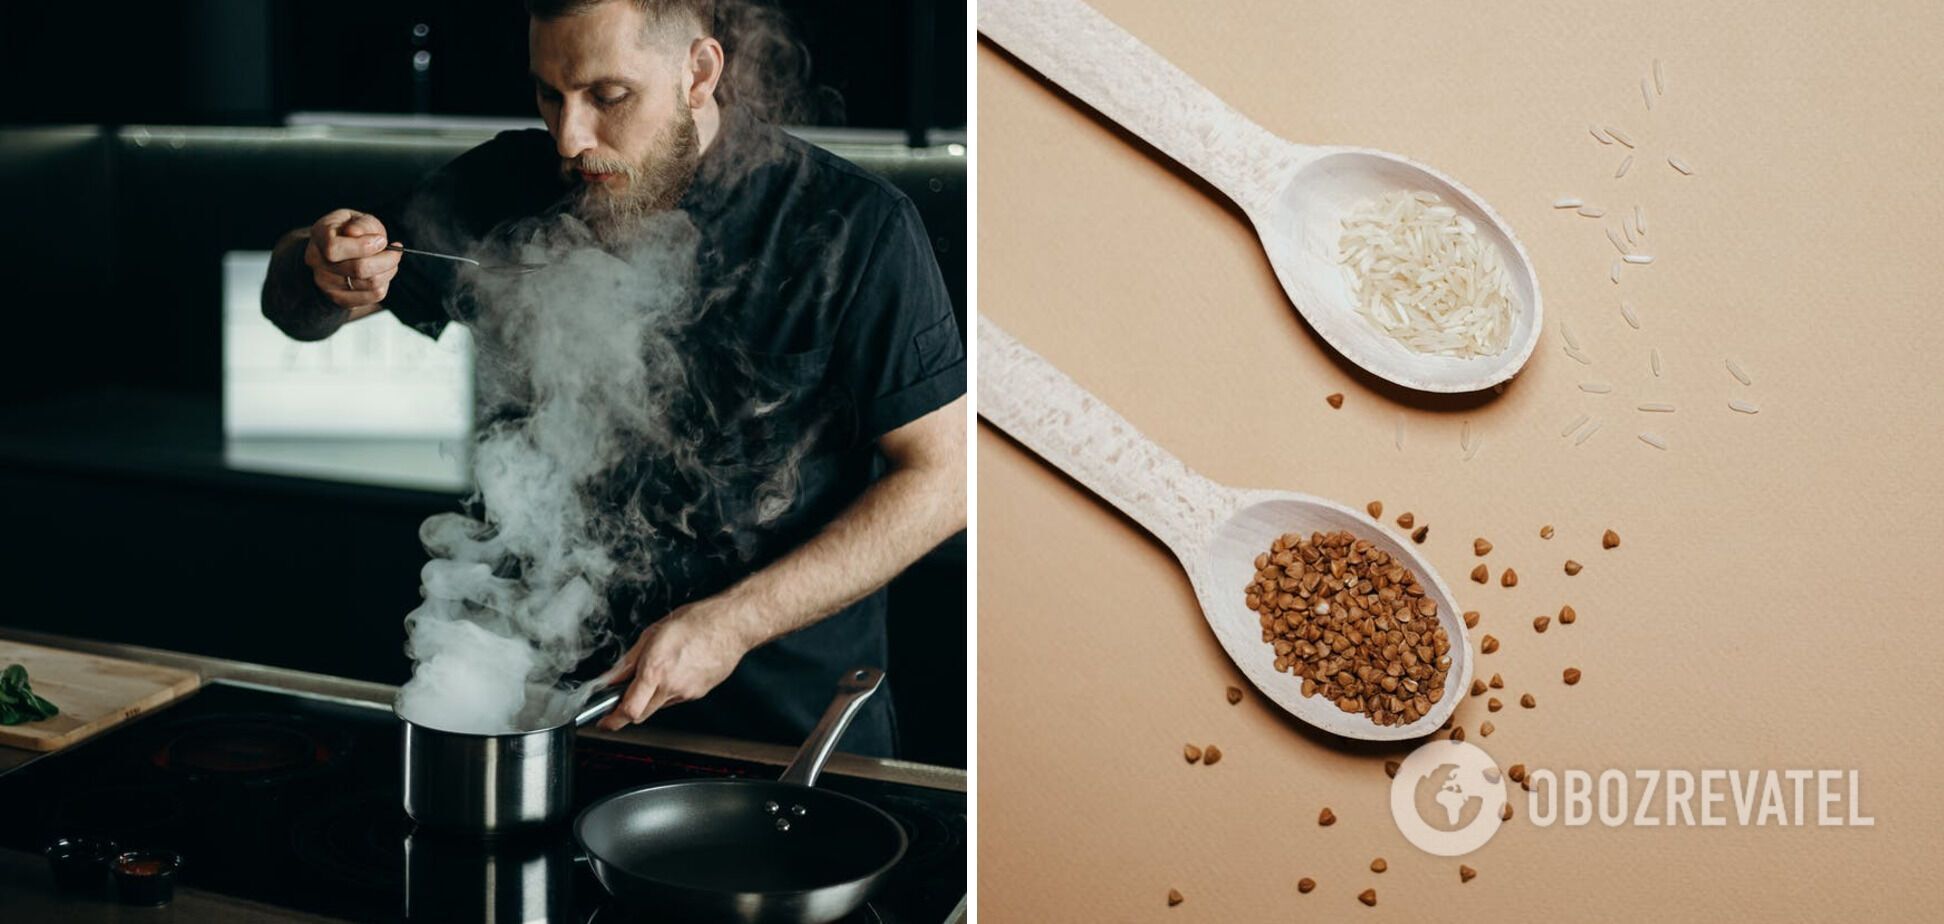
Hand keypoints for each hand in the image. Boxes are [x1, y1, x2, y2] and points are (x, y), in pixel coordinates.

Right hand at [304, 209, 400, 310]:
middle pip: (358, 269)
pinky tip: (383, 273)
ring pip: (370, 283)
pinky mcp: (339, 299)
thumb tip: (355, 233)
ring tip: (390, 260)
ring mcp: (325, 283)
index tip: (381, 241)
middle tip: (395, 251)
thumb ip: (359, 224)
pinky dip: (385, 284)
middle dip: (386, 259)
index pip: (334, 248)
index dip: (362, 246)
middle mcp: (316, 261)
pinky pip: (373, 296)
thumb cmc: (350, 231)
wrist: (338, 250)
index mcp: (319, 236)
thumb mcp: (356, 218)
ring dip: (388, 271)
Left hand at [595, 598, 755, 730]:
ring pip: (659, 706)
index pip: (629, 709)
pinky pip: (676, 699)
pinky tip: (676, 670)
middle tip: (621, 699)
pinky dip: (669, 690)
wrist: (731, 625)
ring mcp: (687, 692)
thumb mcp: (652, 634)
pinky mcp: (699, 694)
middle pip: (641, 715)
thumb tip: (611, 678)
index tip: (604, 721)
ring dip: (650, 697)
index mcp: (656, 670)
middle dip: (627, 711)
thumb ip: (628, 661)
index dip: (613, 720)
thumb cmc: (696, 622)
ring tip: (658, 671)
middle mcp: (671, 686)